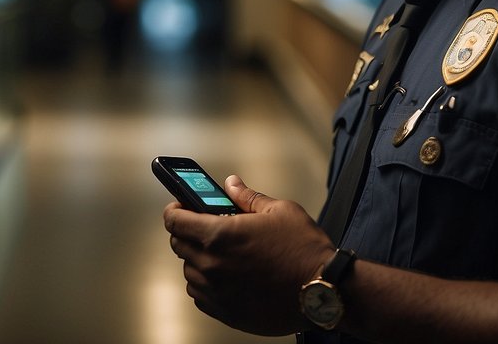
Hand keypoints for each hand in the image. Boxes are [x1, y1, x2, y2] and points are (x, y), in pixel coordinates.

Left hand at [163, 175, 334, 335]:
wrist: (323, 291)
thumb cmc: (305, 251)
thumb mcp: (280, 210)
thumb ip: (248, 197)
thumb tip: (232, 185)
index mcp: (220, 235)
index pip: (174, 221)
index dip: (174, 210)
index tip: (179, 207)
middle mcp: (213, 265)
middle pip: (178, 245)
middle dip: (188, 232)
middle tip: (205, 226)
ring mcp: (217, 292)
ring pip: (189, 272)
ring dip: (198, 259)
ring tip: (221, 252)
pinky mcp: (226, 313)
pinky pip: (200, 296)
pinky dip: (206, 284)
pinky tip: (225, 275)